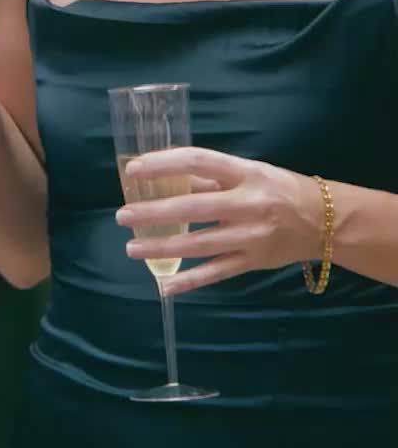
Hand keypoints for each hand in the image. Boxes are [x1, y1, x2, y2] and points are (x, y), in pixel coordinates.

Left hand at [116, 147, 325, 295]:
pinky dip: (189, 281)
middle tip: (123, 215)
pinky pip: (216, 273)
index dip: (164, 164)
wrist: (324, 221)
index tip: (133, 169)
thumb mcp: (249, 172)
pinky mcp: (253, 262)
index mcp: (246, 173)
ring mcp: (250, 237)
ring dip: (162, 248)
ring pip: (200, 244)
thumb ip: (211, 176)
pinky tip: (164, 285)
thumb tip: (165, 176)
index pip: (199, 161)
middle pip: (194, 207)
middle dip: (155, 212)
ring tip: (132, 247)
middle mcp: (248, 204)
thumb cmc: (278, 189)